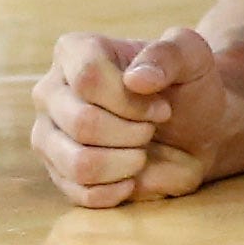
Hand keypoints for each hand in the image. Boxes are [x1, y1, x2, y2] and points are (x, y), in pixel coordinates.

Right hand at [31, 28, 235, 207]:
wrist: (195, 129)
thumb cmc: (188, 85)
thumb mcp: (192, 55)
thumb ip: (169, 55)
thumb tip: (136, 79)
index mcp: (75, 51)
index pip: (88, 79)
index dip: (131, 102)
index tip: (162, 108)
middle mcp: (51, 92)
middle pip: (83, 123)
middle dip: (133, 133)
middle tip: (152, 130)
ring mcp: (48, 135)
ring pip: (79, 163)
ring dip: (126, 163)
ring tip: (142, 152)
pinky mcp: (57, 173)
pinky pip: (80, 192)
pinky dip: (117, 189)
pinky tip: (133, 177)